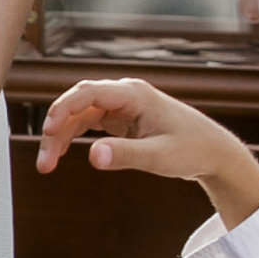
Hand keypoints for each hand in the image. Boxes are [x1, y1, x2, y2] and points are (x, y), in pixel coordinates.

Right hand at [38, 76, 258, 226]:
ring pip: (79, 115)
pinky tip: (61, 154)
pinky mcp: (122, 119)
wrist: (214, 152)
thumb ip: (126, 155)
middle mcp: (125, 95)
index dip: (64, 109)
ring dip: (61, 137)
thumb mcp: (160, 156)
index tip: (50, 130)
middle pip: (78, 104)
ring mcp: (122, 106)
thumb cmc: (194, 149)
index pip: (89, 93)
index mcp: (134, 94)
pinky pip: (88, 123)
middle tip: (45, 161)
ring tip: (47, 164)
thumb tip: (93, 156)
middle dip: (56, 129)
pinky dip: (73, 138)